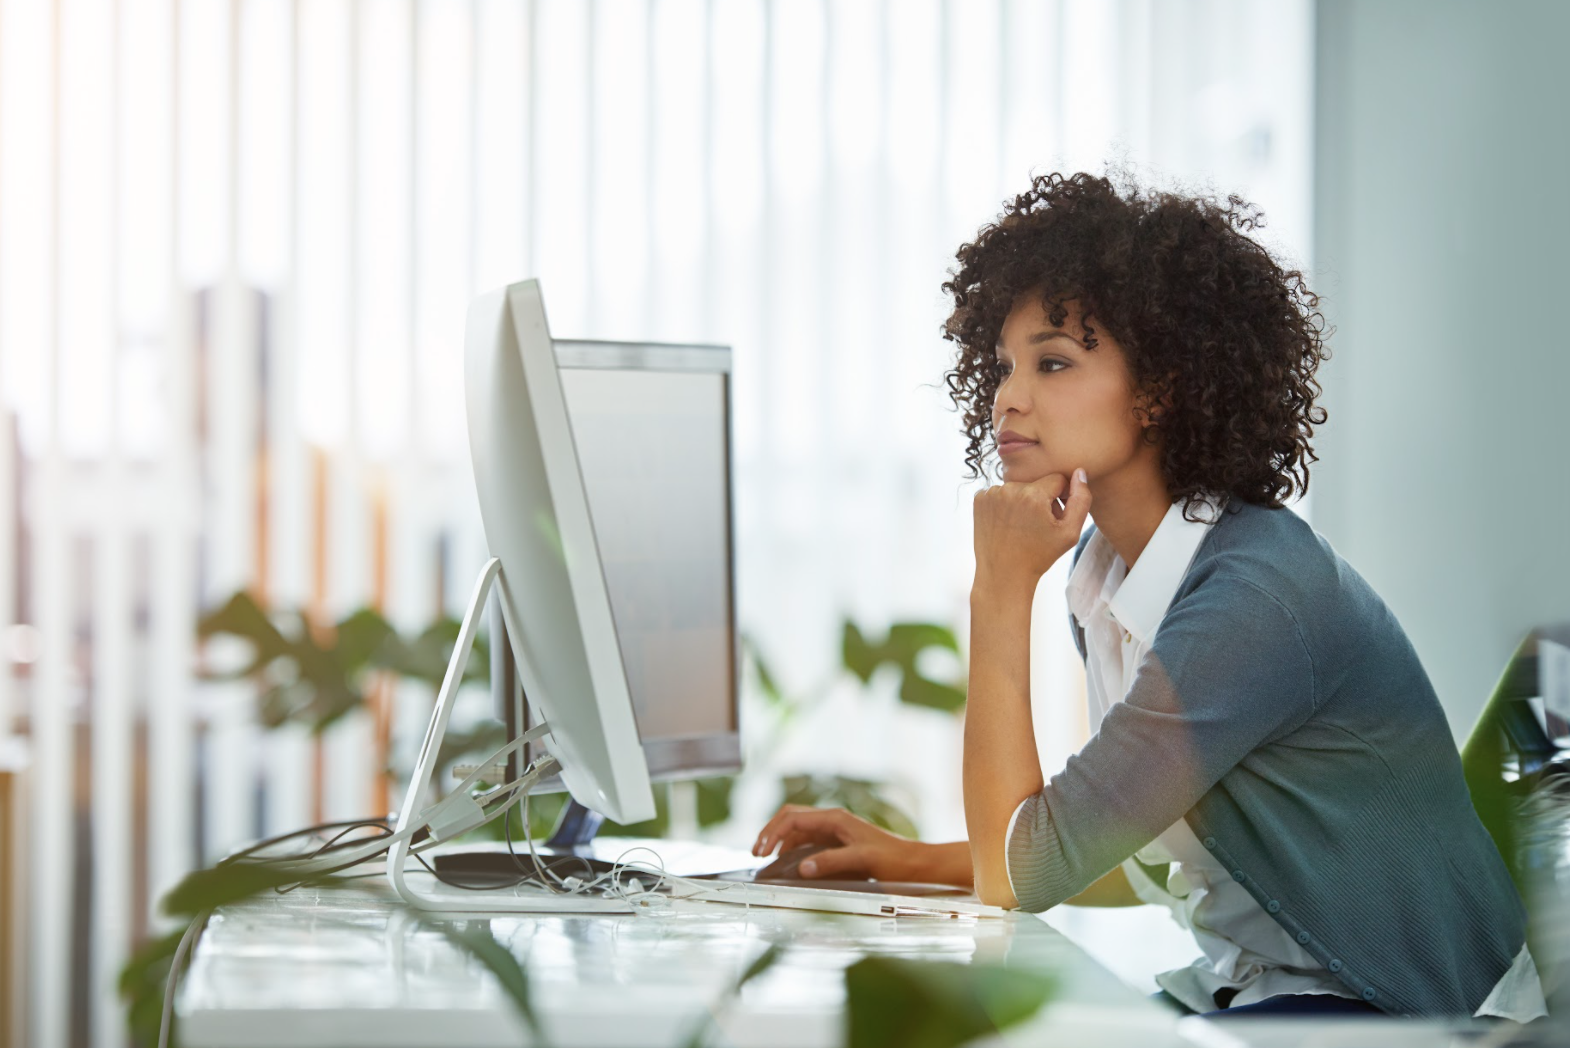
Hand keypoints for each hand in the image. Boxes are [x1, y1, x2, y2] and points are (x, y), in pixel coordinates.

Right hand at [751, 805, 921, 880]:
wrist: (916, 864)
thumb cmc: (894, 860)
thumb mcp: (862, 860)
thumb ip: (831, 862)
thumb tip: (802, 868)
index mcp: (835, 819)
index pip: (792, 818)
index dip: (772, 833)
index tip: (761, 852)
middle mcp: (833, 821)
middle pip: (791, 819)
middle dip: (771, 833)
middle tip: (757, 854)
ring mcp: (835, 832)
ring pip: (798, 831)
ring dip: (781, 842)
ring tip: (769, 860)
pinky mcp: (839, 844)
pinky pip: (809, 842)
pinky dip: (794, 850)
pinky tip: (790, 864)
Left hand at [972, 468, 1091, 593]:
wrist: (1004, 574)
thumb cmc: (1039, 556)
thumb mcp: (1069, 533)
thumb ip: (1081, 500)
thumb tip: (1079, 473)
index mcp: (1033, 494)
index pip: (1057, 479)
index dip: (1060, 497)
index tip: (1054, 516)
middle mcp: (1010, 489)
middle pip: (1036, 483)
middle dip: (1042, 499)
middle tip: (1038, 525)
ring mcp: (991, 493)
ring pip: (1018, 487)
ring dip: (1023, 501)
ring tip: (1022, 526)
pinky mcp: (979, 499)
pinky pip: (1001, 493)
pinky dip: (1006, 504)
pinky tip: (1007, 524)